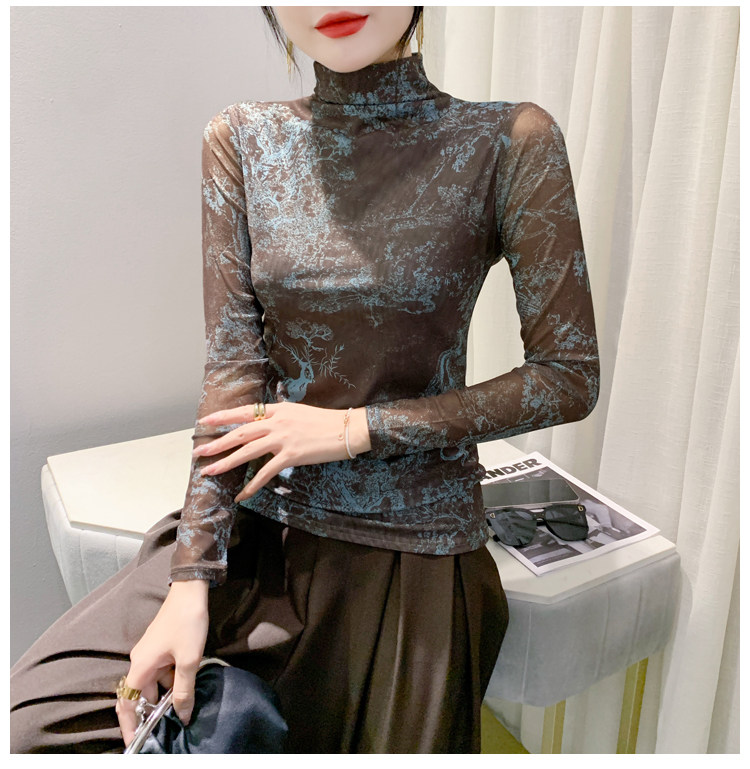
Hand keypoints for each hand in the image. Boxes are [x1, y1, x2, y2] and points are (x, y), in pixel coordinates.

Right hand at [116, 580, 208, 747]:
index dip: (129, 725)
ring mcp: (150, 653)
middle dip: (152, 712)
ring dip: (165, 696)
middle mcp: (140, 661)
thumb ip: (184, 690)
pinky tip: (186, 687)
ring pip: (154, 683)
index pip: (127, 703)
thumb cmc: (187, 623)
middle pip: (141, 695)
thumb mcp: (189, 660)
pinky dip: (171, 681)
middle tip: (168, 727)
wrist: (190, 591)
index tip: (134, 742)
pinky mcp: (161, 647)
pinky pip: (161, 671)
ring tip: (181, 710)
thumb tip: (182, 716)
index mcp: (141, 666)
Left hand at [193, 402, 371, 501]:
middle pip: (240, 433)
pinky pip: (266, 472)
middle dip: (217, 443)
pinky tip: (241, 494)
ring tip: (210, 471)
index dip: (222, 417)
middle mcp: (277, 422)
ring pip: (247, 451)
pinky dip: (252, 485)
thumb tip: (265, 424)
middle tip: (199, 452)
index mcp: (278, 409)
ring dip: (226, 462)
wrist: (347, 429)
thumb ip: (280, 417)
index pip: (244, 412)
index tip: (204, 421)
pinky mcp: (292, 455)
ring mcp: (283, 439)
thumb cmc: (326, 421)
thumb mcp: (299, 412)